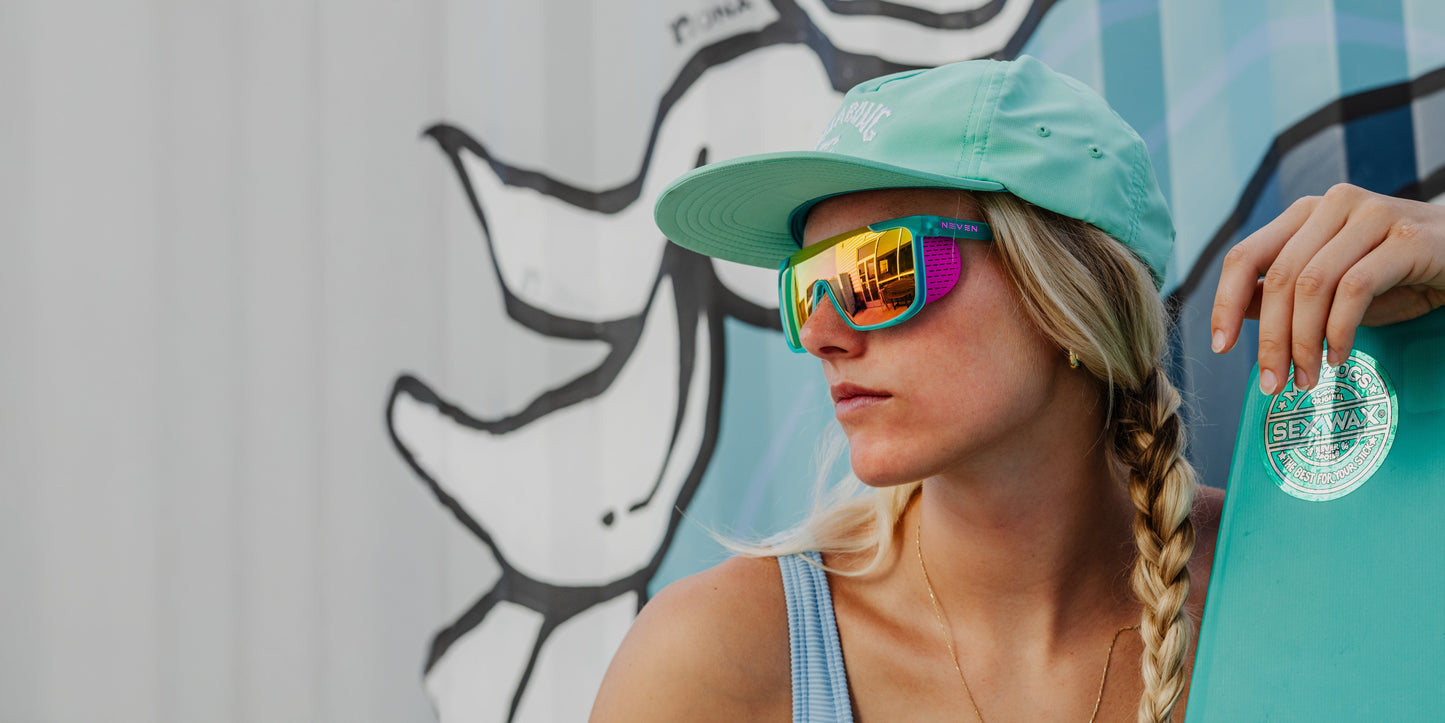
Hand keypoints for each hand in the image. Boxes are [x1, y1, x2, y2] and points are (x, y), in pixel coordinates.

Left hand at [1211, 183, 1444, 393]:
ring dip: (1304, 342)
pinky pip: (1355, 288)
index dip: (1225, 302)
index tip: (1221, 346)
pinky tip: (1340, 355)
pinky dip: (1340, 330)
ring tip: (1306, 377)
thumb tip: (1237, 316)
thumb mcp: (1332, 288)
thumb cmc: (1398, 273)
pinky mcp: (1406, 238)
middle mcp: (1332, 206)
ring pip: (1313, 285)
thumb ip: (1286, 295)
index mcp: (1304, 214)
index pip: (1245, 256)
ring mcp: (1370, 215)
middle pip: (1280, 278)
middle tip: (1272, 383)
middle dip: (1271, 339)